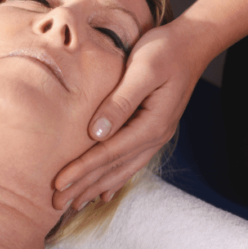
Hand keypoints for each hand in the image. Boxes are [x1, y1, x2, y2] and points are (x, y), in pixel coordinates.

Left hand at [51, 21, 207, 210]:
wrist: (192, 44)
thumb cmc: (164, 51)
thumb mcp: (142, 70)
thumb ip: (120, 101)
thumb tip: (96, 133)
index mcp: (152, 124)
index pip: (108, 153)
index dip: (82, 170)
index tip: (58, 183)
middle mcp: (154, 136)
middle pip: (113, 169)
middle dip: (83, 187)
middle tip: (55, 204)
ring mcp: (155, 136)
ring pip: (121, 170)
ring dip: (96, 187)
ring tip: (74, 203)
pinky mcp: (151, 130)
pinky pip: (130, 161)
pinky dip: (114, 178)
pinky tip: (104, 192)